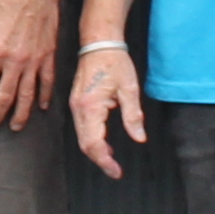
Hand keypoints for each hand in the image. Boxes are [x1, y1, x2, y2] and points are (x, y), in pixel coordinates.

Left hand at [0, 0, 61, 130]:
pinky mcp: (48, 55)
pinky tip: (41, 108)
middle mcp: (15, 60)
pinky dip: (44, 96)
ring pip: (27, 94)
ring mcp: (34, 60)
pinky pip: (47, 82)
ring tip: (14, 126)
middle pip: (5, 95)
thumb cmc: (5, 0)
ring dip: (20, 113)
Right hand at [70, 44, 147, 181]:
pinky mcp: (77, 102)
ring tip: (112, 159)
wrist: (99, 42)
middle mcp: (78, 108)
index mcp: (90, 106)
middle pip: (85, 144)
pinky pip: (82, 127)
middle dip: (100, 160)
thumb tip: (139, 137)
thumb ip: (133, 116)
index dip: (105, 161)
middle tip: (115, 171)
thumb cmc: (114, 62)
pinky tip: (105, 143)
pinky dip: (92, 139)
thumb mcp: (129, 89)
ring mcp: (75, 105)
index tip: (116, 171)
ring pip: (82, 137)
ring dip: (95, 151)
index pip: (94, 143)